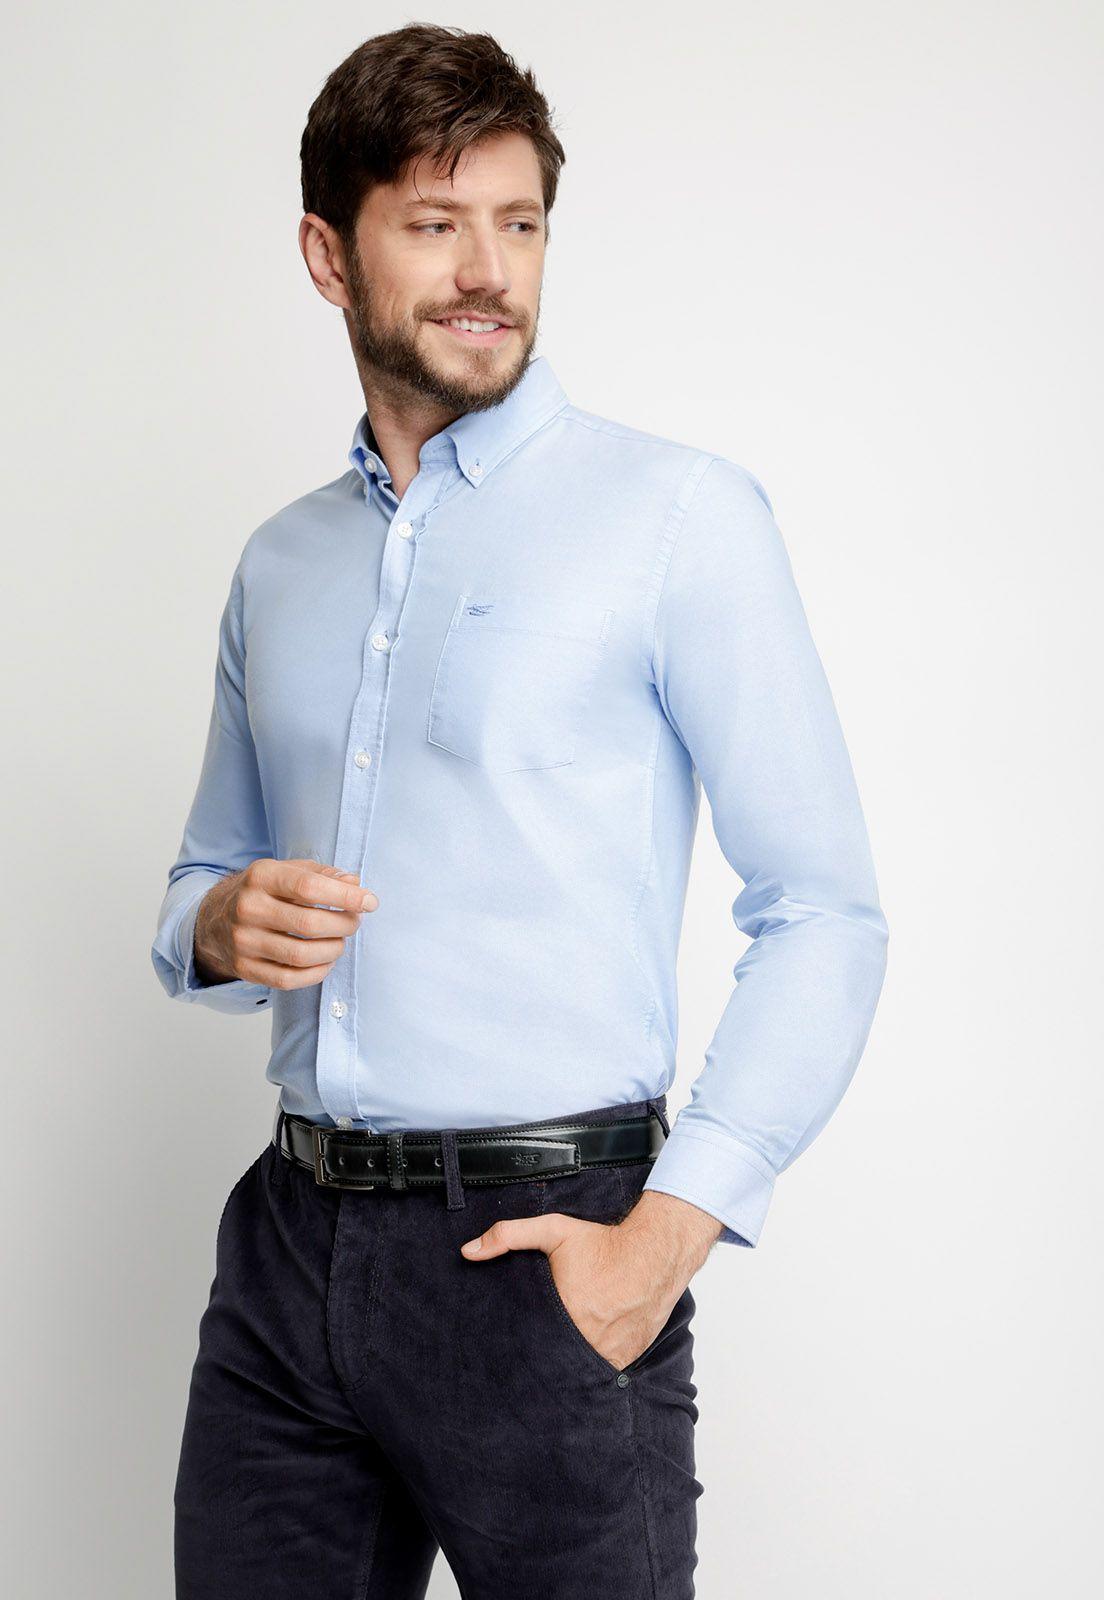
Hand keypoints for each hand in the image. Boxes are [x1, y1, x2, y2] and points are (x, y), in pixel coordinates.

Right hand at [193, 859, 378, 989]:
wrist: (214, 918)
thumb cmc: (263, 892)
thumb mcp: (286, 871)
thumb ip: (322, 874)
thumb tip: (355, 884)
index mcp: (261, 876)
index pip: (309, 887)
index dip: (346, 896)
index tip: (369, 902)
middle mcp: (248, 908)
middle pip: (309, 924)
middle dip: (343, 925)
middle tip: (354, 922)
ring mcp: (243, 941)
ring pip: (301, 955)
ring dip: (333, 950)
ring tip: (340, 941)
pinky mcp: (244, 968)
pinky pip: (289, 979)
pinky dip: (316, 973)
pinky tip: (325, 961)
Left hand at [459, 1210, 689, 1370]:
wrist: (655, 1253)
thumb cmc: (603, 1244)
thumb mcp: (554, 1231)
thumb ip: (509, 1236)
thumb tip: (468, 1251)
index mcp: (564, 1314)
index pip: (530, 1344)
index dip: (520, 1346)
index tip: (511, 1347)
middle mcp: (587, 1340)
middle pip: (553, 1360)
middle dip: (542, 1358)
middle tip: (531, 1353)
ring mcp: (609, 1354)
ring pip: (578, 1372)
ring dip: (567, 1367)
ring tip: (555, 1360)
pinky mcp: (626, 1359)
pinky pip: (602, 1373)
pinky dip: (592, 1367)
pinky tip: (584, 1358)